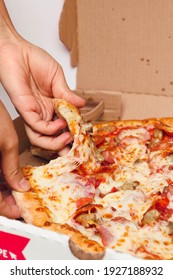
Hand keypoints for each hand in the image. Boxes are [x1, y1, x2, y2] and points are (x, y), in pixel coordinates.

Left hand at [0, 39, 84, 150]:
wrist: (16, 49)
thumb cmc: (34, 60)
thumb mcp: (57, 78)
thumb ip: (67, 94)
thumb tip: (82, 105)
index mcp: (51, 106)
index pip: (62, 125)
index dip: (72, 133)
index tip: (83, 135)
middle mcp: (42, 112)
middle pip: (50, 137)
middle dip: (63, 145)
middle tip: (76, 145)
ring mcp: (32, 113)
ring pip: (41, 138)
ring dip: (55, 142)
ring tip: (69, 138)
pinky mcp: (24, 109)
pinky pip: (36, 126)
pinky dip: (50, 129)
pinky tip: (61, 124)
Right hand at [0, 100, 29, 216]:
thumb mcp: (6, 143)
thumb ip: (12, 169)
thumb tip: (21, 187)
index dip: (12, 210)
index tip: (25, 208)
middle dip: (9, 200)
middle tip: (26, 197)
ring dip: (6, 190)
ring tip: (23, 188)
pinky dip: (1, 178)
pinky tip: (12, 176)